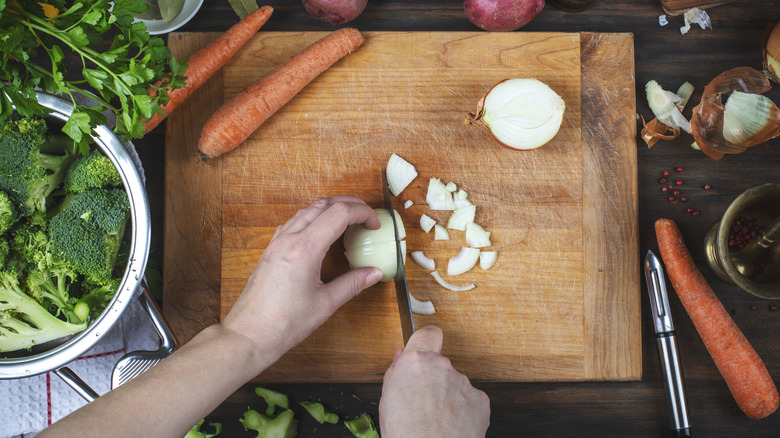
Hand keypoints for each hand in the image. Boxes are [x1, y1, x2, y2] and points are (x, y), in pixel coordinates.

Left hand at [221, 196, 383, 359]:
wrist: (249, 335)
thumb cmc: (283, 323)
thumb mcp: (325, 304)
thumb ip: (352, 284)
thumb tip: (374, 273)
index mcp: (305, 249)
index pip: (339, 213)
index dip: (362, 213)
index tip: (374, 225)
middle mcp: (289, 239)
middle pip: (323, 204)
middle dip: (349, 204)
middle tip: (366, 215)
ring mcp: (277, 243)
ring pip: (307, 210)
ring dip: (330, 209)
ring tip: (348, 221)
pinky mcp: (270, 250)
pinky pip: (293, 222)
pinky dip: (312, 219)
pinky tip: (321, 233)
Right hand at [379, 326, 490, 436]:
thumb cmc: (405, 434)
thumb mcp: (386, 400)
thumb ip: (395, 373)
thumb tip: (400, 359)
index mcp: (416, 362)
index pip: (428, 333)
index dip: (426, 341)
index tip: (425, 348)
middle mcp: (442, 367)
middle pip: (440, 365)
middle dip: (433, 379)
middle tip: (422, 402)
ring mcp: (463, 383)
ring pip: (455, 384)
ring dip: (448, 397)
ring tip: (436, 421)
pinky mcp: (480, 400)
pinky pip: (471, 400)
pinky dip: (463, 411)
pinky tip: (452, 426)